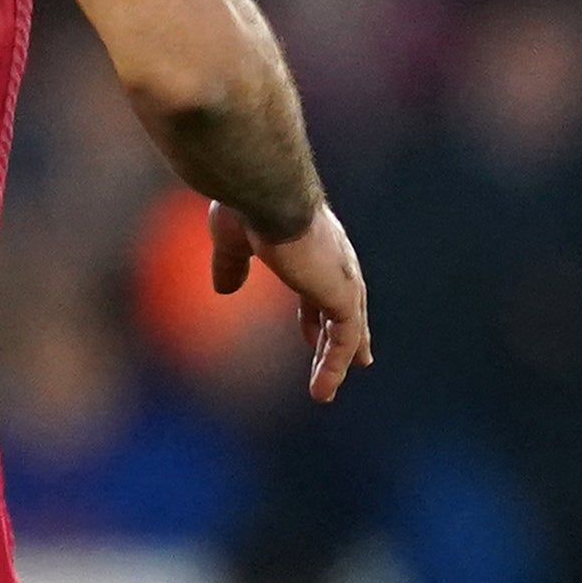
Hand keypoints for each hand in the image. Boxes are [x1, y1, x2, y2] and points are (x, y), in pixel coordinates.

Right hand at [217, 201, 371, 402]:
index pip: (318, 286)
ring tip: (326, 390)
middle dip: (344, 335)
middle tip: (356, 360)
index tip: (313, 334)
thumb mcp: (231, 242)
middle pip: (344, 308)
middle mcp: (334, 261)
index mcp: (311, 245)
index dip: (315, 313)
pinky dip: (337, 365)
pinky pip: (345, 340)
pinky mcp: (342, 295)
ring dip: (338, 360)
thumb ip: (230, 265)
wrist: (267, 193)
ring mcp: (341, 278)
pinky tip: (325, 389)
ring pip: (347, 329)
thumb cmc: (247, 206)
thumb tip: (225, 290)